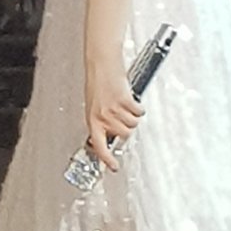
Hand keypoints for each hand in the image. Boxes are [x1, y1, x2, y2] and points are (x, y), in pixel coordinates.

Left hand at [83, 51, 142, 172]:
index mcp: (92, 120)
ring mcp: (114, 110)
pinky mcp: (125, 101)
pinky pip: (138, 112)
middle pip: (123, 135)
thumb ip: (101, 121)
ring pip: (132, 124)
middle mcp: (102, 117)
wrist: (101, 64)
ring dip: (132, 116)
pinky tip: (130, 100)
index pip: (98, 147)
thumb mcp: (94, 106)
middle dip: (126, 128)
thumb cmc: (97, 82)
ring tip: (124, 105)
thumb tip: (110, 135)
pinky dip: (138, 107)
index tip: (114, 166)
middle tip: (122, 116)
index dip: (106, 159)